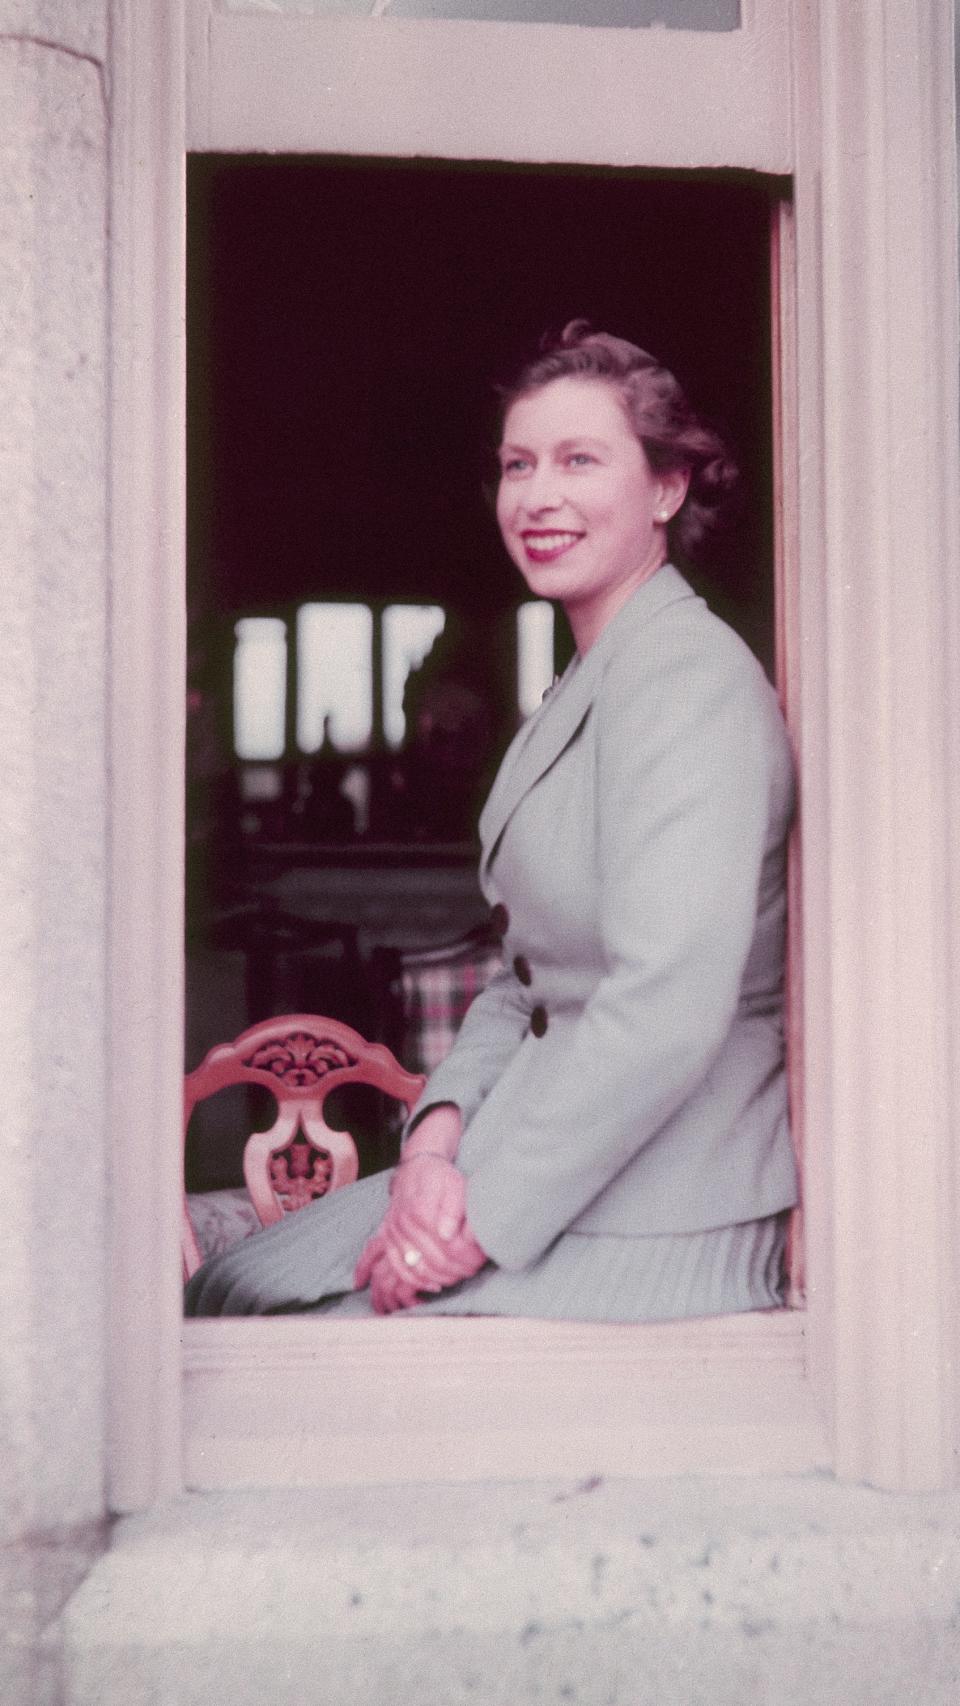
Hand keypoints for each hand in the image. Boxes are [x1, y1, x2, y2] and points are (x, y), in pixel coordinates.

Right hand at [354, 1154, 487, 1311]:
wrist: (415, 1169)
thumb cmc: (440, 1177)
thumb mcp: (455, 1185)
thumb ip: (454, 1209)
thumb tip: (448, 1235)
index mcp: (421, 1209)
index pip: (449, 1246)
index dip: (468, 1256)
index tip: (481, 1257)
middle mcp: (403, 1223)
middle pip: (435, 1260)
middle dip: (459, 1269)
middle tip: (474, 1268)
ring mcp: (393, 1233)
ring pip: (419, 1269)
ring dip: (442, 1278)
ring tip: (460, 1274)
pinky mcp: (387, 1239)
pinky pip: (399, 1269)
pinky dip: (417, 1282)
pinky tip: (434, 1285)